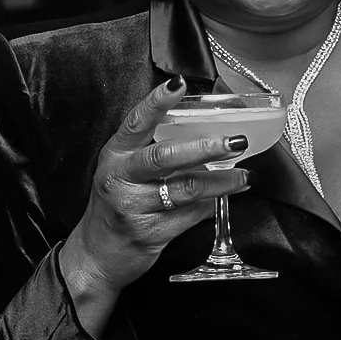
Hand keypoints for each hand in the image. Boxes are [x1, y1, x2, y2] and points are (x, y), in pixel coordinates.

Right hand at [62, 76, 253, 299]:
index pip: (136, 123)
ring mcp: (134, 207)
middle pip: (165, 157)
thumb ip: (152, 153)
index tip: (178, 84)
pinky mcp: (150, 234)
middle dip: (205, 148)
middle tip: (235, 142)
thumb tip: (203, 136)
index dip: (157, 102)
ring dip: (221, 182)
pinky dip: (212, 206)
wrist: (96, 256)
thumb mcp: (123, 173)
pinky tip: (225, 198)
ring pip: (185, 189)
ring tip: (244, 176)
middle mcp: (121, 178)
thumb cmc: (116, 207)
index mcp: (115, 156)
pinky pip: (190, 216)